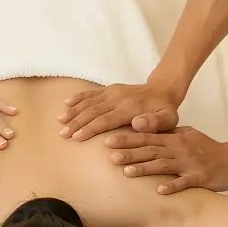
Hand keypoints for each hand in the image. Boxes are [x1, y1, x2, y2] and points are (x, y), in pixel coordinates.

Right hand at [57, 83, 180, 141]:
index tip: (76, 137)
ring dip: (74, 111)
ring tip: (60, 121)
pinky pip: (91, 93)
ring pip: (89, 102)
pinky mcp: (109, 89)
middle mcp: (118, 99)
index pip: (106, 120)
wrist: (163, 90)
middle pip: (93, 111)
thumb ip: (154, 123)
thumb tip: (137, 123)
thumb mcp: (167, 120)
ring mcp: (112, 92)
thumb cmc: (164, 111)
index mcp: (129, 109)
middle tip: (63, 134)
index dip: (90, 128)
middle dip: (76, 122)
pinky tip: (66, 103)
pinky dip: (78, 97)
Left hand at [106, 127, 227, 194]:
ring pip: (164, 165)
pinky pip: (185, 183)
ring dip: (145, 168)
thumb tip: (145, 131)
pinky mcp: (200, 178)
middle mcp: (179, 149)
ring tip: (127, 171)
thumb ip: (168, 134)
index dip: (127, 138)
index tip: (108, 140)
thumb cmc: (208, 148)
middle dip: (130, 152)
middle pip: (151, 150)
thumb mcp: (187, 136)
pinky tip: (160, 190)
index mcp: (175, 139)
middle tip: (110, 155)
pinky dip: (173, 186)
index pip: (147, 137)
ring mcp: (189, 164)